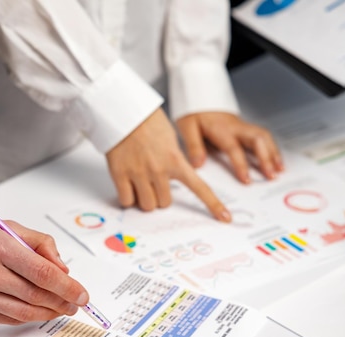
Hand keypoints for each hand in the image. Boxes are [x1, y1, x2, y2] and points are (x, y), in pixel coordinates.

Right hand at [0, 198, 88, 324]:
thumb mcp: (3, 226)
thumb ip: (37, 243)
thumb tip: (61, 267)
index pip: (43, 272)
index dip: (67, 287)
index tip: (81, 294)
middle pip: (36, 295)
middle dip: (62, 302)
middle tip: (75, 304)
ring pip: (22, 312)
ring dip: (47, 313)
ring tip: (60, 310)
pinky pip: (4, 319)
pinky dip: (24, 317)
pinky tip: (35, 312)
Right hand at [106, 108, 230, 220]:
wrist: (123, 110)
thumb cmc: (146, 122)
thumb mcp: (170, 139)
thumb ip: (174, 161)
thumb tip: (173, 178)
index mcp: (175, 160)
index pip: (199, 188)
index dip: (213, 204)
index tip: (225, 218)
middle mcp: (158, 170)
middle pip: (164, 203)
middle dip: (160, 196)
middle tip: (153, 181)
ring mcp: (138, 173)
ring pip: (147, 205)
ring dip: (144, 199)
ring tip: (140, 182)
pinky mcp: (119, 174)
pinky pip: (126, 201)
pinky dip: (128, 198)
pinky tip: (128, 186)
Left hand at [176, 112, 283, 183]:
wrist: (199, 97)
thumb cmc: (194, 113)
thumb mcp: (187, 128)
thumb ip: (193, 146)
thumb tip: (198, 164)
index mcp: (221, 129)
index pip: (234, 148)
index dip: (241, 165)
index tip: (246, 179)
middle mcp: (236, 128)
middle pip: (258, 139)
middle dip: (267, 158)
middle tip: (271, 175)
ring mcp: (242, 127)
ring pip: (264, 137)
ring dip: (273, 153)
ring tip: (279, 170)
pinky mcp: (245, 129)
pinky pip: (263, 137)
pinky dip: (272, 149)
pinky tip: (276, 160)